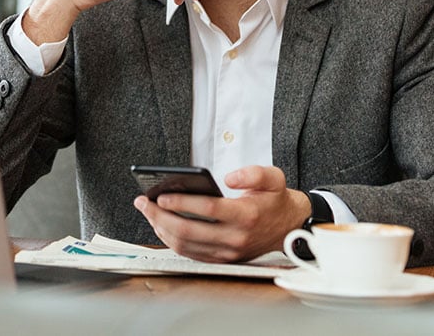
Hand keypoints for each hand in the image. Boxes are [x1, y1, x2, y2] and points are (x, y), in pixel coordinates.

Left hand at [132, 165, 310, 262]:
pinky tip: (161, 226)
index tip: (161, 196)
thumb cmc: (275, 200)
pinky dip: (172, 241)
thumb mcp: (274, 178)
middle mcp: (235, 237)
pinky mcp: (222, 259)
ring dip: (162, 229)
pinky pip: (191, 253)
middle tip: (143, 203)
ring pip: (186, 245)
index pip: (207, 210)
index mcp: (246, 215)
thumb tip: (229, 177)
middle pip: (189, 231)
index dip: (181, 203)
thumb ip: (253, 173)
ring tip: (148, 213)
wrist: (290, 228)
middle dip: (160, 216)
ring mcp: (227, 252)